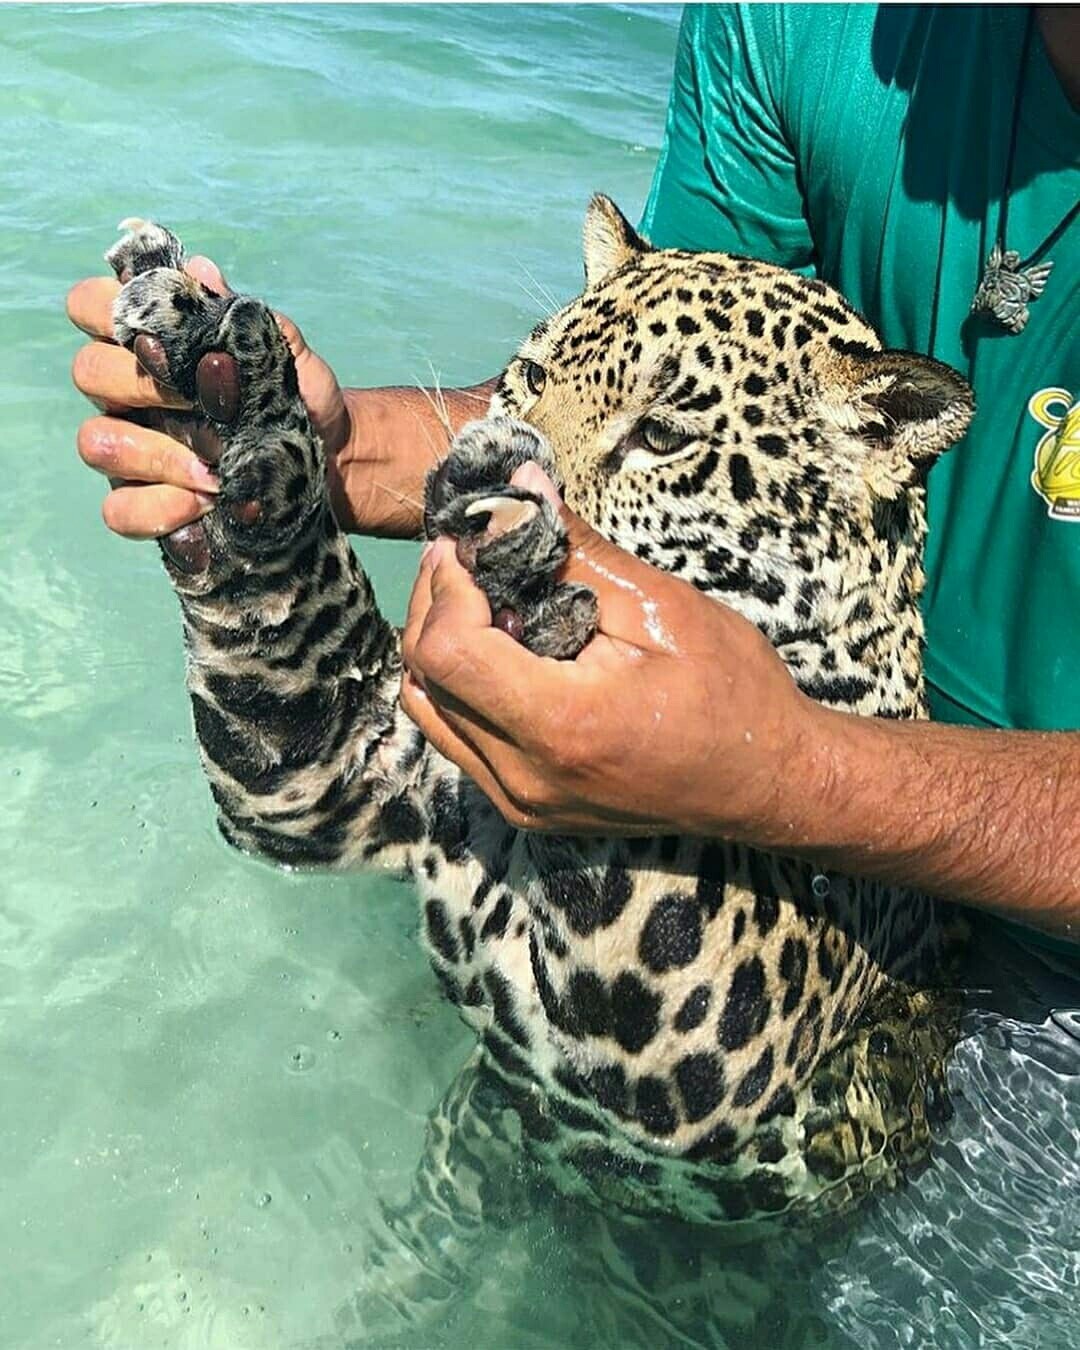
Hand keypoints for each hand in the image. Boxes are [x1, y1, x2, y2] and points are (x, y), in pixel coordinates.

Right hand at [68, 256, 350, 537]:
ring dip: (153, 456)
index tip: (154, 332)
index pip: (91, 306)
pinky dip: (155, 510)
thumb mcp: (284, 353)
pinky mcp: (143, 501)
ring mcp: (130, 449)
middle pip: (87, 372)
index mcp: (150, 345)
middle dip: (140, 386)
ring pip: (96, 442)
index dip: (103, 309)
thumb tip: (201, 272)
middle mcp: (129, 394)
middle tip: (199, 405)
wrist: (332, 459)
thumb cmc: (297, 396)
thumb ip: (242, 317)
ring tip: (213, 473)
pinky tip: (201, 506)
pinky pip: (119, 509)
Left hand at [400, 464, 820, 837]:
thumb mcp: (661, 608)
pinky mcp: (527, 808)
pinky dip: (463, 689)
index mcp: (560, 724)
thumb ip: (577, 552)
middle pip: (425, 680)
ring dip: (441, 648)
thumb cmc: (733, 692)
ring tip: (482, 600)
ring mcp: (522, 801)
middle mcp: (525, 776)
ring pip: (432, 714)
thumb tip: (520, 488)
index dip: (445, 587)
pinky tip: (503, 652)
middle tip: (468, 558)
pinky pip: (461, 741)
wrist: (767, 782)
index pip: (447, 651)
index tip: (469, 545)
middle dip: (435, 606)